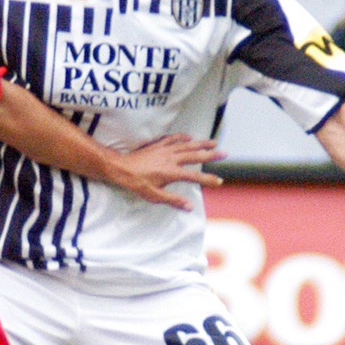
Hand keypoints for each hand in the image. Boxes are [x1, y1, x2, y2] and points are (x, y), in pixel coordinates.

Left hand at [109, 134, 225, 209]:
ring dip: (200, 144)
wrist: (121, 168)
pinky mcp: (157, 145)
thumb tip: (189, 207)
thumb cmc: (136, 183)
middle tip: (224, 153)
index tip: (219, 181)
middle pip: (195, 156)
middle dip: (210, 155)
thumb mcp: (154, 196)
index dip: (207, 179)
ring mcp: (164, 150)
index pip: (194, 176)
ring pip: (186, 145)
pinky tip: (189, 137)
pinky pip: (173, 139)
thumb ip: (173, 200)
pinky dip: (182, 137)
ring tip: (212, 143)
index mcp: (171, 172)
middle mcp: (171, 159)